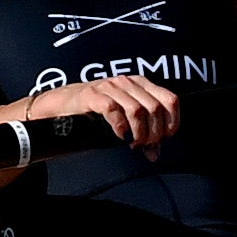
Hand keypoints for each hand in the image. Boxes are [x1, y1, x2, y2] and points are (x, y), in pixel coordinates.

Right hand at [35, 74, 179, 150]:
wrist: (64, 104)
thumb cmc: (97, 111)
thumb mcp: (125, 116)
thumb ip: (142, 131)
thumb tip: (154, 154)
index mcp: (140, 83)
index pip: (170, 99)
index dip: (172, 121)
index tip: (165, 137)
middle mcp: (127, 82)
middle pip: (155, 108)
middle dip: (154, 132)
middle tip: (146, 145)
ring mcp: (109, 87)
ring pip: (137, 110)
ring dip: (139, 132)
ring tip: (134, 143)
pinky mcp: (93, 95)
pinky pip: (113, 110)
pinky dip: (120, 127)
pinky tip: (120, 136)